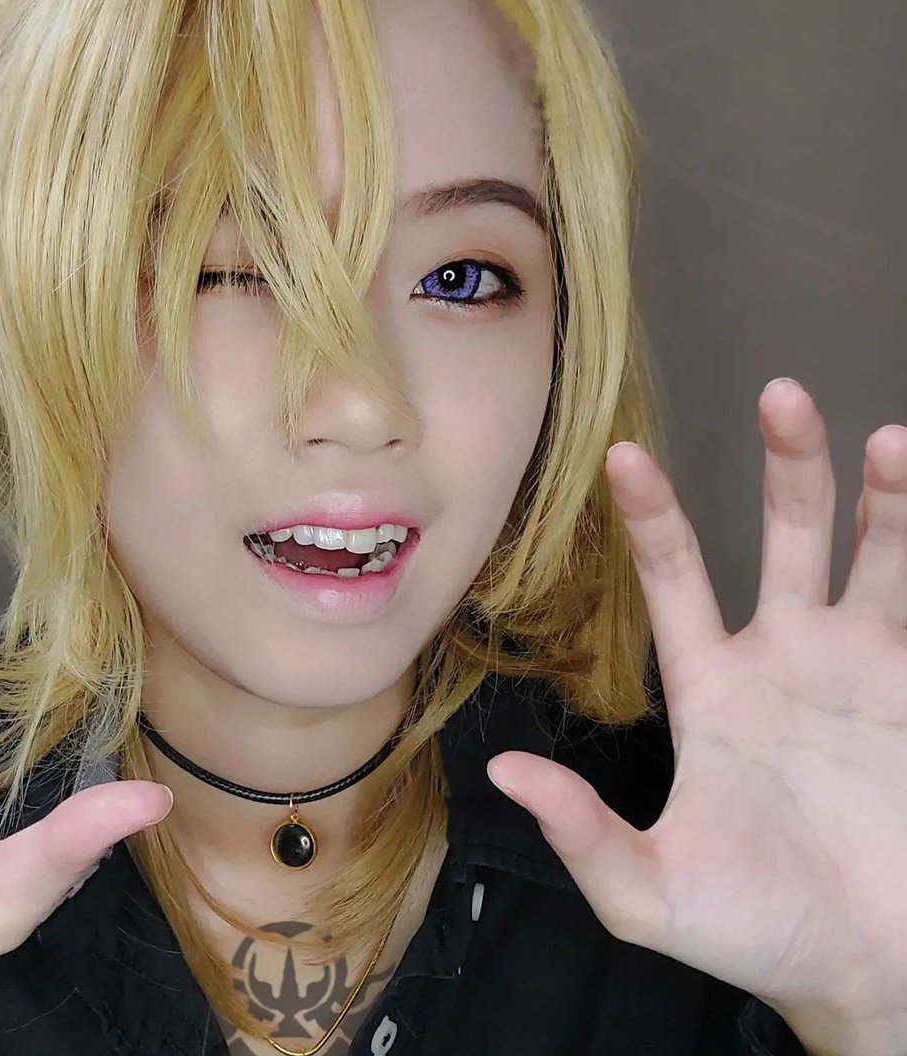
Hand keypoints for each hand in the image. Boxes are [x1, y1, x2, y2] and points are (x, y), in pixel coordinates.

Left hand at [485, 378, 906, 1035]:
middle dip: (787, 467)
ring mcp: (862, 669)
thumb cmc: (757, 931)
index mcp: (713, 689)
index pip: (675, 581)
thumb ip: (583, 832)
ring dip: (883, 499)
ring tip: (889, 440)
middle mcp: (786, 658)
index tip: (624, 457)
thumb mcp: (653, 891)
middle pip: (784, 537)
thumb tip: (503, 772)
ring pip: (873, 557)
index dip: (653, 520)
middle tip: (780, 394)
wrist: (871, 976)